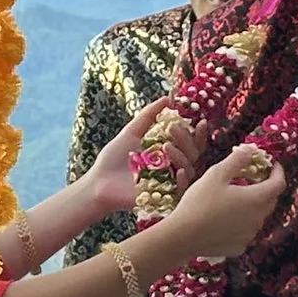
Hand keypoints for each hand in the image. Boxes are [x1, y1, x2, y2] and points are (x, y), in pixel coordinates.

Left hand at [86, 101, 206, 215]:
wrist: (99, 182)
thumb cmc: (113, 158)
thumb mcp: (131, 132)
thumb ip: (148, 115)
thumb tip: (168, 98)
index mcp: (167, 151)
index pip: (190, 142)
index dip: (197, 133)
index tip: (198, 121)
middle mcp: (172, 166)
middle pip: (193, 154)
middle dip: (187, 140)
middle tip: (172, 129)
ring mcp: (170, 182)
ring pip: (190, 169)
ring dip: (182, 156)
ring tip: (166, 147)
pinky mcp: (165, 197)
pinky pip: (182, 191)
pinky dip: (183, 181)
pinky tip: (179, 171)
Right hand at [162, 146, 288, 258]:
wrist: (182, 236)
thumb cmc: (200, 202)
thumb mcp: (216, 174)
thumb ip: (237, 160)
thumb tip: (251, 149)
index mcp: (256, 199)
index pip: (279, 184)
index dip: (278, 172)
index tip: (273, 165)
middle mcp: (258, 219)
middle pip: (270, 200)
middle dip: (265, 188)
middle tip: (252, 179)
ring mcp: (249, 235)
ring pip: (257, 217)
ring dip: (252, 207)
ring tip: (234, 199)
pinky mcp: (238, 247)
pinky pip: (245, 232)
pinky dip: (241, 224)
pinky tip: (225, 220)